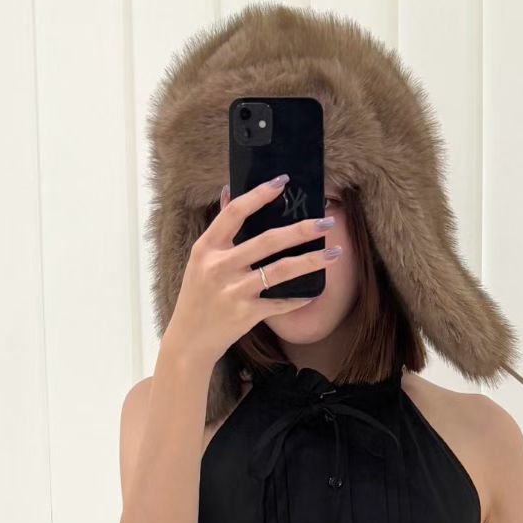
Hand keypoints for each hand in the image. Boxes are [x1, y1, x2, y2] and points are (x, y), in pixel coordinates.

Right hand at [162, 175, 335, 371]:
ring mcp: (233, 291)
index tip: (283, 182)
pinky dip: (299, 298)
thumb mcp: (201, 259)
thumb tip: (230, 191)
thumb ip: (219, 229)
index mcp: (207, 247)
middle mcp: (219, 266)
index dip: (260, 195)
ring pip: (280, 270)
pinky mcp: (245, 314)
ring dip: (311, 260)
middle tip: (327, 222)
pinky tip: (315, 292)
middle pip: (268, 240)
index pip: (235, 212)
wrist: (189, 340)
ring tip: (334, 253)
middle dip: (302, 229)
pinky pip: (280, 302)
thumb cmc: (198, 296)